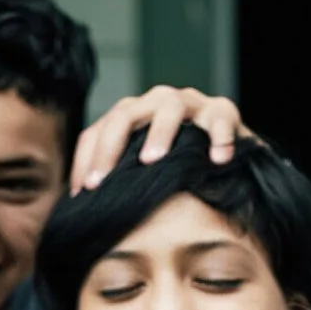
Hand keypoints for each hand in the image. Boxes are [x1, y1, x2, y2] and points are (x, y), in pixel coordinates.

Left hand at [71, 85, 249, 190]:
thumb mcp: (145, 171)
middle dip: (110, 147)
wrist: (230, 154)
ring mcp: (193, 104)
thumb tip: (82, 207)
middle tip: (101, 182)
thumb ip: (120, 178)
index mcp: (135, 115)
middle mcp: (158, 102)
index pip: (100, 129)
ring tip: (151, 161)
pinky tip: (217, 159)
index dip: (86, 158)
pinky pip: (222, 119)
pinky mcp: (225, 112)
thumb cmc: (180, 165)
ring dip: (159, 132)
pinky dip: (219, 137)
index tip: (80, 193)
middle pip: (126, 113)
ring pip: (172, 106)